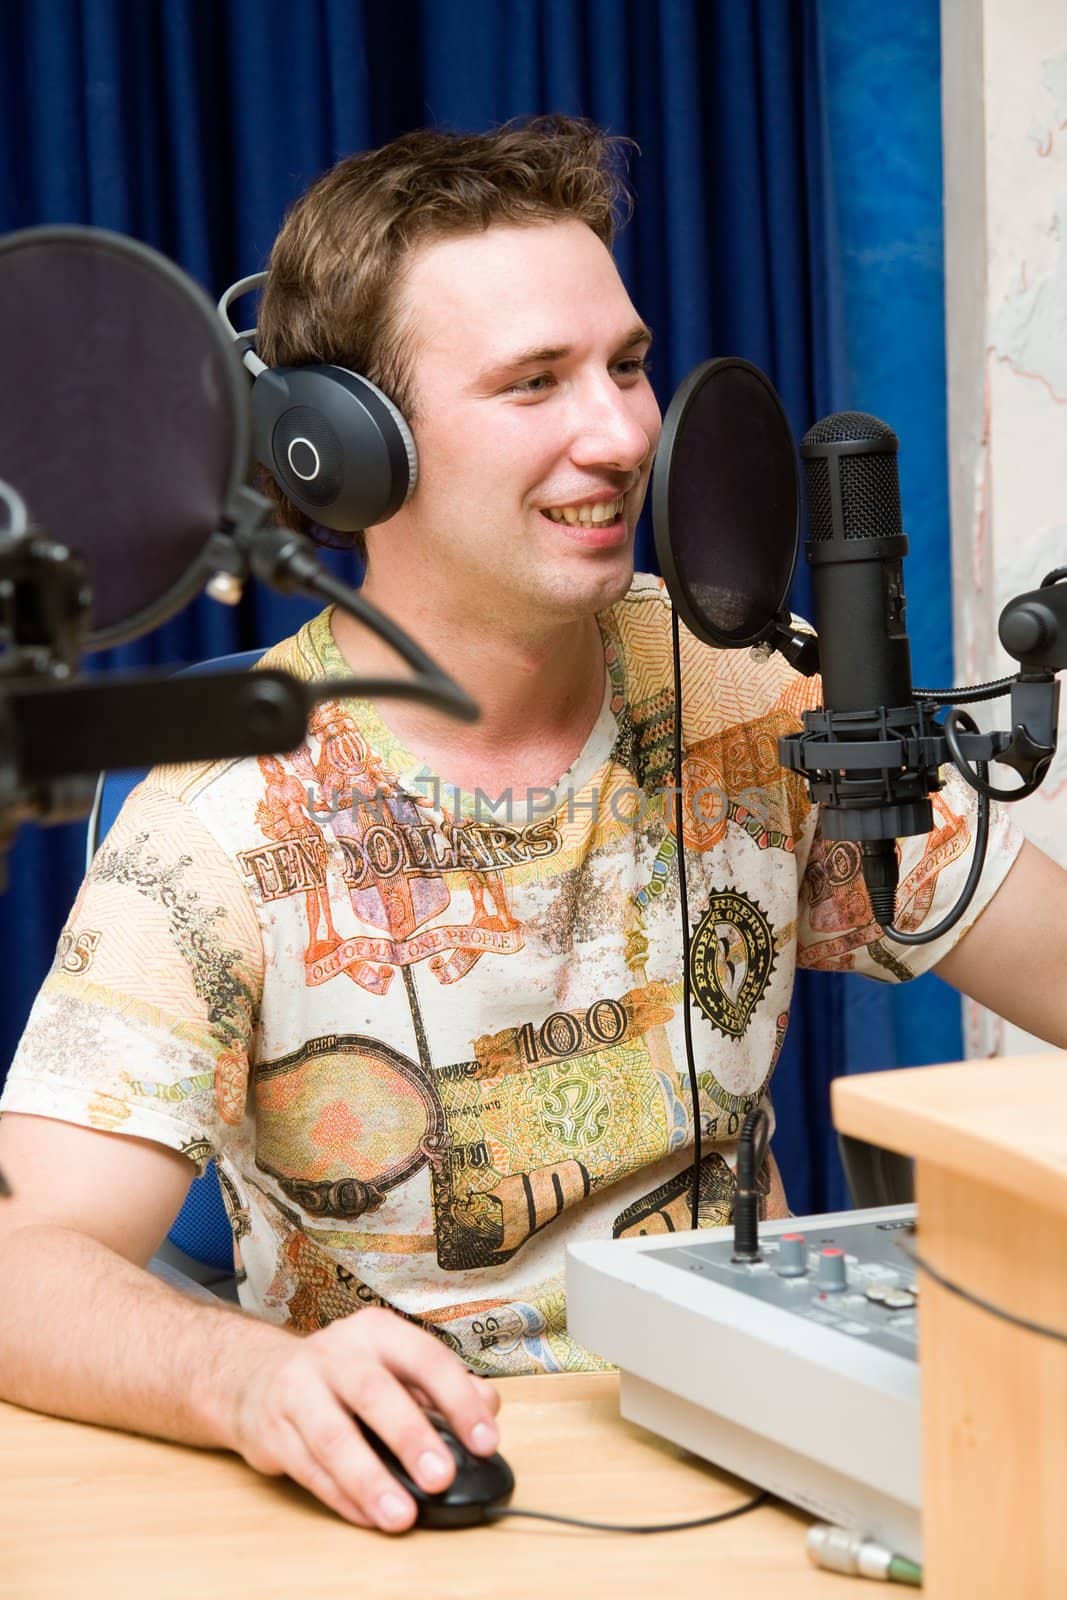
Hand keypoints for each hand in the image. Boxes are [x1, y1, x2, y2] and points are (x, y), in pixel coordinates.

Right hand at [227, 1307, 501, 1530]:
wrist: (260, 1377)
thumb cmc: (343, 1375)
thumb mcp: (393, 1366)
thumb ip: (440, 1387)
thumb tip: (488, 1407)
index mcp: (377, 1332)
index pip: (425, 1359)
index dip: (459, 1400)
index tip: (485, 1441)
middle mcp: (335, 1352)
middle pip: (375, 1393)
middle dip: (411, 1437)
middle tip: (442, 1478)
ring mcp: (298, 1388)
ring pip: (334, 1437)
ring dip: (370, 1480)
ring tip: (401, 1515)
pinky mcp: (272, 1429)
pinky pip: (308, 1469)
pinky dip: (341, 1497)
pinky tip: (368, 1516)